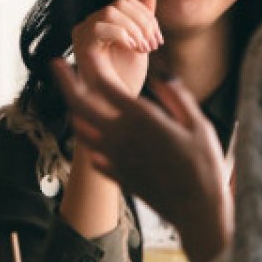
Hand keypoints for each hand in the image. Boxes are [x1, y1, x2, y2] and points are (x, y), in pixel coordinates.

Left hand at [53, 60, 232, 261]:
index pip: (106, 85)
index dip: (92, 64)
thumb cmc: (204, 165)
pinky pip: (92, 153)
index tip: (86, 50)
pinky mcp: (117, 175)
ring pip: (82, 129)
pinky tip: (88, 132)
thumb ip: (176, 96)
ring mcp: (116, 158)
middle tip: (56, 64)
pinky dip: (87, 138)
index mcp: (141, 118)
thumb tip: (160, 75)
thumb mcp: (198, 123)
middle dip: (66, 81)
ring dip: (74, 108)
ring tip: (72, 94)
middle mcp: (121, 136)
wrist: (197, 211)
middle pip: (81, 104)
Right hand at [70, 0, 161, 96]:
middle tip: (153, 46)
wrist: (119, 107)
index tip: (157, 41)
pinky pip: (102, 27)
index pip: (126, 1)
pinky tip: (134, 50)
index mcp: (102, 23)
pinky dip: (124, 35)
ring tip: (144, 49)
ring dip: (135, 29)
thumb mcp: (141, 41)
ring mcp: (82, 36)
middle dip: (143, 22)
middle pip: (119, 4)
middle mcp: (87, 26)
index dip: (146, 16)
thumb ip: (143, 15)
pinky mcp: (81, 48)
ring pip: (111, 11)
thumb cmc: (127, 78)